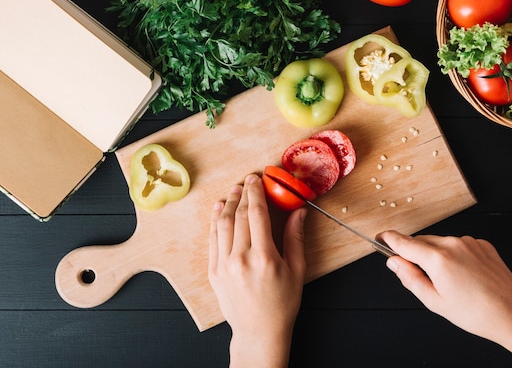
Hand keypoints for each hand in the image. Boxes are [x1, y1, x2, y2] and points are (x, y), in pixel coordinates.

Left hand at [208, 174, 306, 367]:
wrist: (258, 331)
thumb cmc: (282, 304)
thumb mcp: (296, 270)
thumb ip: (295, 238)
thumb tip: (299, 211)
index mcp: (264, 257)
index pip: (257, 214)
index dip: (256, 192)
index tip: (257, 179)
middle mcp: (240, 258)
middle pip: (239, 215)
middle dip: (243, 194)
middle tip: (247, 181)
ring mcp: (224, 265)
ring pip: (223, 225)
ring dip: (228, 204)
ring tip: (234, 191)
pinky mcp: (213, 271)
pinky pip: (213, 240)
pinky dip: (215, 222)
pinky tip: (219, 210)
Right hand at [378, 230, 511, 366]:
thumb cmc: (475, 313)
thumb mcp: (433, 301)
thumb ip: (409, 277)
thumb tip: (394, 262)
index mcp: (437, 259)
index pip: (404, 242)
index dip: (388, 239)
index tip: (380, 237)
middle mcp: (453, 245)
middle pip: (421, 242)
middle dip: (414, 253)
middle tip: (419, 275)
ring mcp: (469, 242)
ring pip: (439, 243)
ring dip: (435, 255)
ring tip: (448, 280)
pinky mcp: (481, 244)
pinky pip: (457, 244)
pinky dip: (453, 255)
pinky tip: (462, 274)